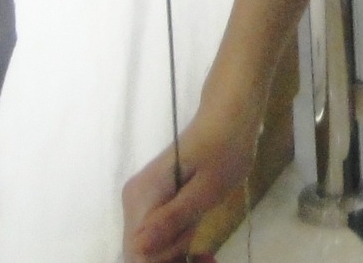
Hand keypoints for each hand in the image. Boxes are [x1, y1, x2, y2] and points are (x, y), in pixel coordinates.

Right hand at [123, 101, 257, 262]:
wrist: (229, 114)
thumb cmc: (225, 147)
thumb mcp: (208, 188)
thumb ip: (173, 219)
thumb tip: (138, 248)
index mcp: (142, 197)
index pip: (137, 252)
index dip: (164, 261)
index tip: (196, 254)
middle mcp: (133, 201)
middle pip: (140, 252)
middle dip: (171, 259)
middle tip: (205, 254)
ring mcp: (141, 201)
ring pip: (147, 247)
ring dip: (175, 254)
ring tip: (206, 254)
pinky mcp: (152, 202)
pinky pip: (155, 235)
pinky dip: (176, 244)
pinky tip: (198, 248)